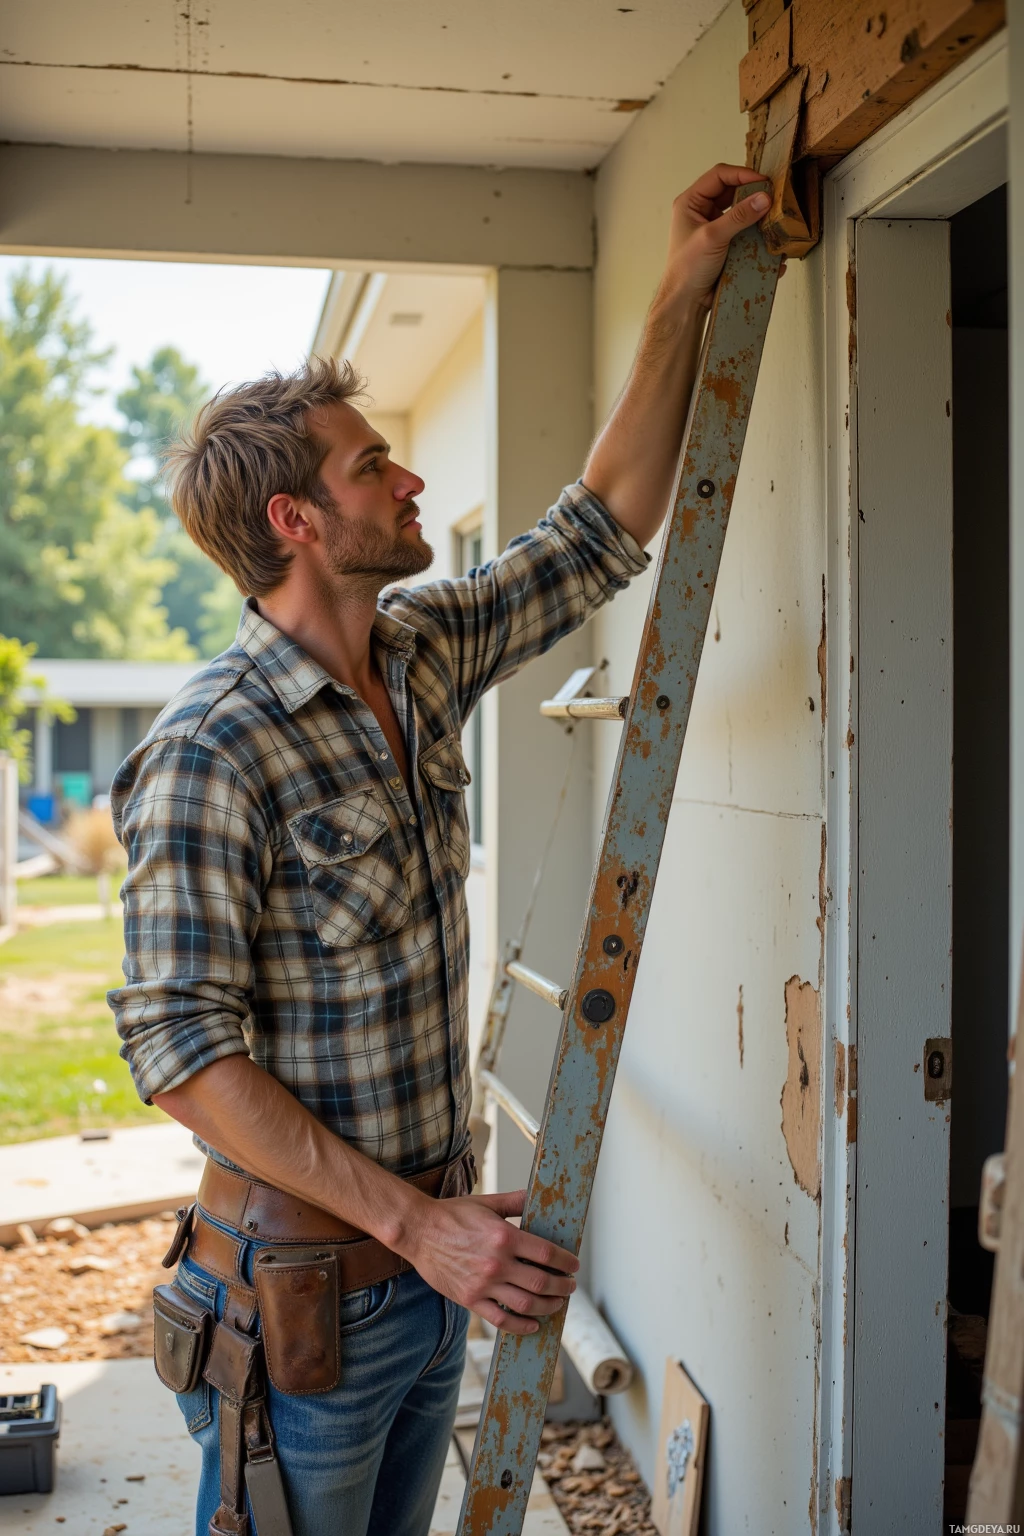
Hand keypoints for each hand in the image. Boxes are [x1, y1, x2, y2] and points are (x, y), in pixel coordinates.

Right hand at [402, 1188, 578, 1334]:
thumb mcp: (486, 1203)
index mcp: (504, 1236)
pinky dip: (521, 1325)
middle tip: (571, 1286)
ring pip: (526, 1304)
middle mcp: (497, 1262)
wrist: (418, 1231)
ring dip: (548, 1306)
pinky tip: (533, 1324)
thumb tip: (536, 1195)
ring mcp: (484, 1284)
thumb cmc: (452, 1214)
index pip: (547, 1254)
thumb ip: (514, 1201)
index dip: (566, 1262)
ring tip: (557, 1304)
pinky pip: (501, 1318)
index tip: (574, 1265)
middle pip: (541, 1282)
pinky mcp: (470, 1299)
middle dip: (563, 1287)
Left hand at [655, 163, 770, 313]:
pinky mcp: (725, 244)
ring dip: (756, 213)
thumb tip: (764, 198)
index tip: (763, 181)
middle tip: (772, 196)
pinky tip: (768, 238)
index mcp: (691, 202)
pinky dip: (756, 233)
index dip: (742, 174)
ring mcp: (714, 227)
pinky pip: (744, 232)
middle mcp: (702, 211)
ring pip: (740, 211)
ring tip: (773, 215)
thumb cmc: (688, 269)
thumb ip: (739, 217)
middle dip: (751, 193)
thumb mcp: (712, 237)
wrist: (686, 302)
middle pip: (732, 191)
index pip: (719, 175)